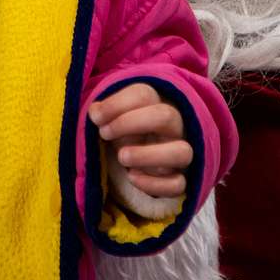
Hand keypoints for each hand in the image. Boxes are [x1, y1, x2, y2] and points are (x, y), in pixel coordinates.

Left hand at [89, 83, 192, 197]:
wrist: (136, 160)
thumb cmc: (123, 133)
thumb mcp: (111, 119)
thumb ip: (102, 113)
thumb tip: (96, 112)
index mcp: (155, 105)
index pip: (144, 94)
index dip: (116, 104)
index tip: (96, 117)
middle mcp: (173, 128)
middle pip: (166, 115)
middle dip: (130, 123)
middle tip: (105, 133)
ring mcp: (179, 155)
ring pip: (183, 152)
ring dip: (148, 155)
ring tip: (122, 157)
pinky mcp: (178, 180)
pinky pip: (178, 185)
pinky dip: (154, 183)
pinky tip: (132, 177)